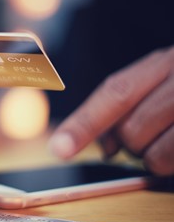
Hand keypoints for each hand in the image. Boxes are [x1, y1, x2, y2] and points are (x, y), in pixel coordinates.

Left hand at [48, 46, 173, 174]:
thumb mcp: (160, 83)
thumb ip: (125, 107)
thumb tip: (101, 146)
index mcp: (163, 63)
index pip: (114, 94)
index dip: (84, 123)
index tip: (59, 149)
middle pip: (131, 131)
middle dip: (131, 143)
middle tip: (151, 132)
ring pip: (156, 155)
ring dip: (156, 158)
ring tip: (171, 139)